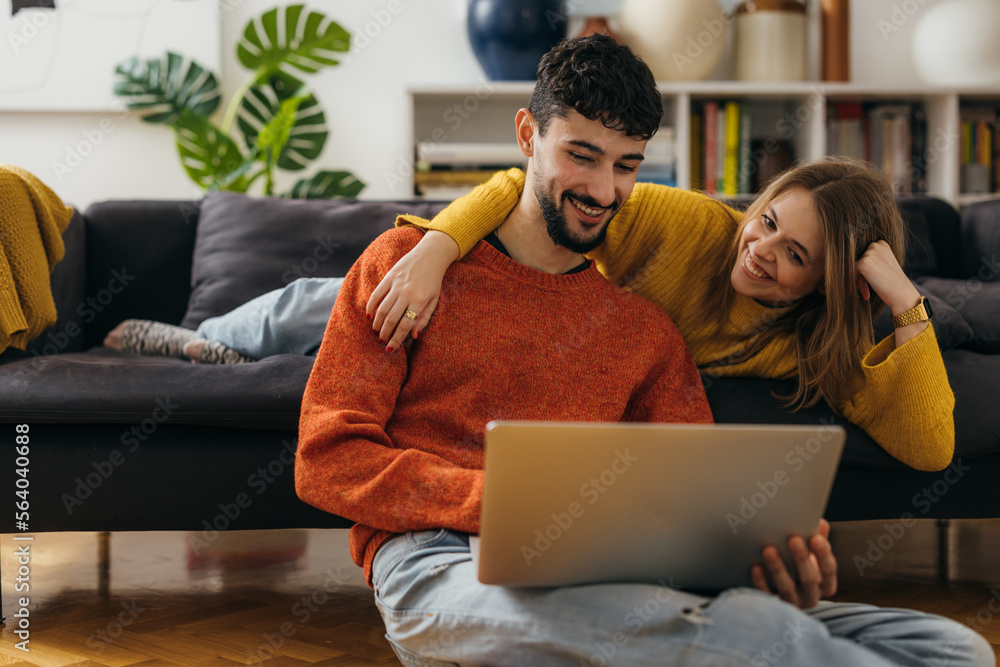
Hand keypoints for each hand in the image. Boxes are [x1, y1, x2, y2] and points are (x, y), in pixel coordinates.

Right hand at [365, 230, 458, 350]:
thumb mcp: (434, 300)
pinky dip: (371, 306)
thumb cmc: (433, 280)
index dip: (396, 340)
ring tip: (377, 332)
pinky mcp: (390, 276)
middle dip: (385, 334)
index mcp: (420, 300)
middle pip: (391, 319)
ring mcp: (397, 284)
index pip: (405, 325)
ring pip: (382, 308)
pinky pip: (377, 294)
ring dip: (377, 323)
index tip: (390, 349)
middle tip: (382, 342)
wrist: (431, 255)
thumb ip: (424, 318)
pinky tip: (369, 316)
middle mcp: (407, 293)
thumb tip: (414, 336)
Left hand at [751, 519, 836, 608]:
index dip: (823, 554)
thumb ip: (817, 540)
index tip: (816, 538)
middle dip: (801, 558)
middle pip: (809, 579)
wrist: (781, 590)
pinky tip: (755, 566)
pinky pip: (767, 596)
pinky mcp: (773, 606)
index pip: (828, 570)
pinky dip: (760, 582)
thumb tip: (821, 522)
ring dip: (778, 568)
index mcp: (825, 584)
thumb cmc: (799, 567)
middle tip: (793, 538)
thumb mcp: (812, 556)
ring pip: (787, 588)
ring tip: (769, 549)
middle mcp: (811, 596)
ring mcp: (792, 603)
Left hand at [854, 241, 919, 312]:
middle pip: (857, 261)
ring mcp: (870, 253)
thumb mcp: (882, 266)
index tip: (871, 282)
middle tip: (869, 289)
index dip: (864, 270)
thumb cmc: (892, 283)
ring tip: (867, 293)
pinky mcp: (864, 263)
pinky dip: (854, 284)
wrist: (903, 295)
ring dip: (858, 281)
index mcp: (881, 244)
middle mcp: (876, 245)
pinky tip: (866, 294)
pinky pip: (850, 273)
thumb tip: (846, 260)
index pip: (862, 255)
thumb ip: (870, 260)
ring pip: (853, 267)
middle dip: (860, 276)